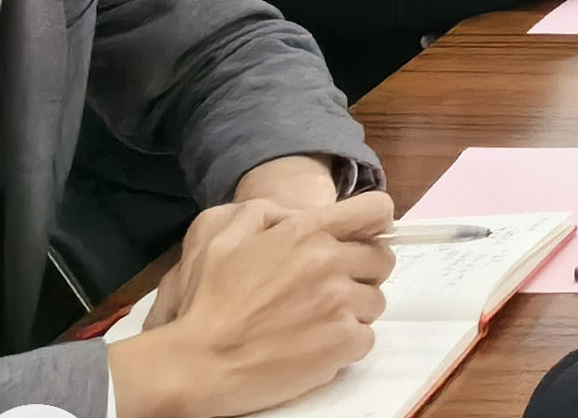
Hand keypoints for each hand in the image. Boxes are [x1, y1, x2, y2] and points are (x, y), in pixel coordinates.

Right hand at [116, 195, 395, 417]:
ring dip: (352, 310)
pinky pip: (365, 338)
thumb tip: (299, 213)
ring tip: (315, 322)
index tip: (363, 239)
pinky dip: (346, 344)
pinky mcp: (343, 342)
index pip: (375, 211)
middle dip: (360, 273)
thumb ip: (265, 213)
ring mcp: (340, 304)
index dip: (374, 224)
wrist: (197, 364)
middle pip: (380, 260)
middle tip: (330, 290)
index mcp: (306, 232)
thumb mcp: (223, 237)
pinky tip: (315, 346)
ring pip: (373, 301)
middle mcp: (331, 262)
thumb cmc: (206, 303)